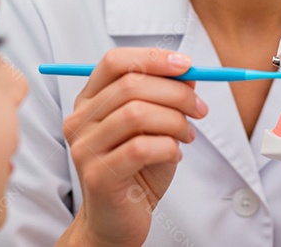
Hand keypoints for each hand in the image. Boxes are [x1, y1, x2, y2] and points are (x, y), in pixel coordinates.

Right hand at [57, 48, 207, 246]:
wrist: (117, 221)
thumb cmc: (136, 171)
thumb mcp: (153, 126)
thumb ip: (164, 97)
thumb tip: (188, 73)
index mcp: (90, 101)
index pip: (115, 61)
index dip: (154, 58)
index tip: (187, 65)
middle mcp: (80, 120)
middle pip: (131, 85)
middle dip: (176, 92)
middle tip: (199, 108)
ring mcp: (85, 148)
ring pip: (136, 113)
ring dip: (175, 121)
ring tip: (188, 135)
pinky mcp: (98, 175)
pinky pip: (141, 147)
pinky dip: (168, 147)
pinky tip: (174, 155)